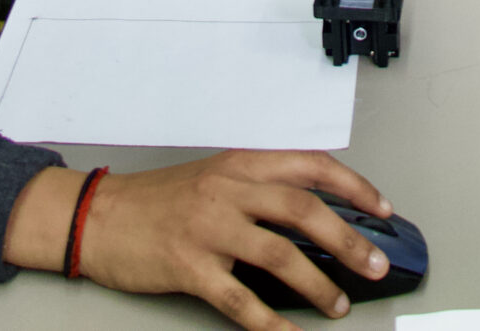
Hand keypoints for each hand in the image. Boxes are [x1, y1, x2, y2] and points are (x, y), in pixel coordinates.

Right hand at [5, 153, 396, 328]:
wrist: (98, 217)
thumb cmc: (156, 200)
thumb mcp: (212, 178)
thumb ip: (258, 189)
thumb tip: (315, 217)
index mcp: (239, 165)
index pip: (310, 166)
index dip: (353, 186)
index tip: (382, 209)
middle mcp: (227, 190)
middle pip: (303, 210)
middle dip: (348, 240)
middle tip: (375, 264)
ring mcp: (208, 229)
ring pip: (279, 255)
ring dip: (317, 283)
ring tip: (338, 305)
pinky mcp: (189, 267)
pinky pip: (239, 299)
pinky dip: (269, 321)